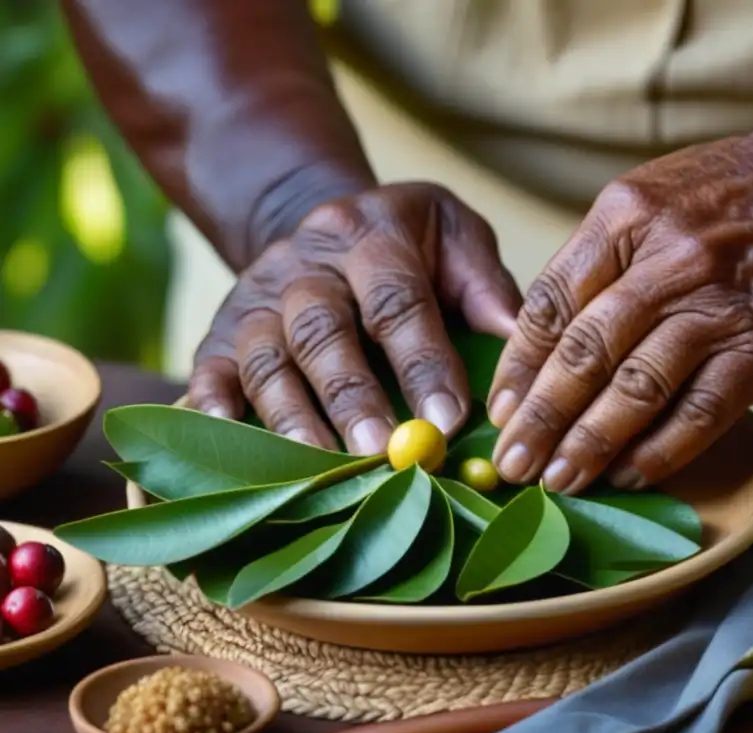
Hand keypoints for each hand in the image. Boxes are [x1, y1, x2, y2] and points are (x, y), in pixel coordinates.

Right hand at [188, 182, 521, 453]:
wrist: (325, 222)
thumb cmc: (409, 244)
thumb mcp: (455, 236)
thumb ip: (487, 286)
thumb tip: (519, 348)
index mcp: (371, 235)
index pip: (397, 299)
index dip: (421, 361)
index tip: (447, 421)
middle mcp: (306, 264)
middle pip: (321, 331)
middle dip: (351, 395)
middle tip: (379, 452)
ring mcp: (257, 297)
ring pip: (265, 357)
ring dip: (292, 416)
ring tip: (321, 468)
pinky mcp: (220, 329)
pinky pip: (209, 368)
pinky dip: (214, 407)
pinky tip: (233, 440)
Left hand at [487, 126, 752, 494]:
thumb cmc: (722, 197)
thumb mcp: (641, 201)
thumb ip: (590, 266)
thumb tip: (537, 350)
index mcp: (624, 219)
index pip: (552, 304)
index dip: (518, 366)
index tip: (499, 410)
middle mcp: (669, 262)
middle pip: (586, 353)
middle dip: (541, 418)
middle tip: (513, 462)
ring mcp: (718, 310)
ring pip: (637, 390)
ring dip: (591, 444)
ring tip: (559, 480)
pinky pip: (699, 414)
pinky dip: (660, 452)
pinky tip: (627, 474)